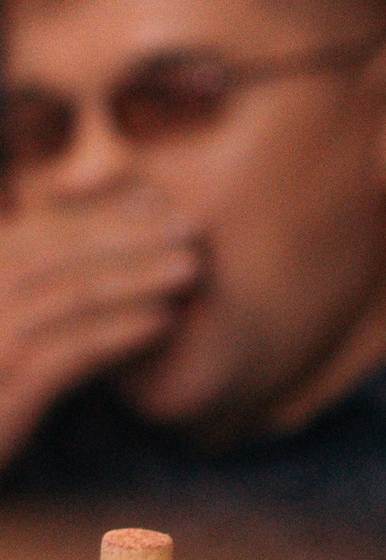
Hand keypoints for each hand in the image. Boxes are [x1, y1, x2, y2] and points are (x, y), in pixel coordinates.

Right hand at [0, 184, 201, 464]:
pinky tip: (165, 324)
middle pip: (48, 258)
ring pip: (62, 300)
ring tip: (193, 268)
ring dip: (133, 278)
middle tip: (191, 223)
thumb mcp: (6, 357)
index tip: (154, 201)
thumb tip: (83, 271)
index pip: (29, 239)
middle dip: (123, 236)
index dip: (93, 216)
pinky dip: (116, 333)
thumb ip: (31, 313)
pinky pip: (62, 357)